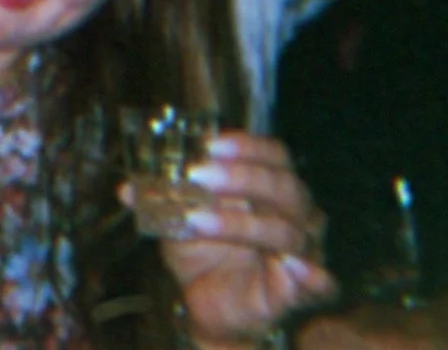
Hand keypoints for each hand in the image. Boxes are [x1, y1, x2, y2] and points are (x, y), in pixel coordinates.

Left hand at [146, 131, 339, 346]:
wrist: (207, 302)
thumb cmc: (201, 251)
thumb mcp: (175, 220)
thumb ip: (158, 200)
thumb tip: (128, 189)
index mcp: (269, 188)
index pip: (274, 156)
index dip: (247, 147)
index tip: (209, 146)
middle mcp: (295, 215)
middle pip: (284, 188)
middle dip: (241, 178)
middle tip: (200, 177)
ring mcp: (303, 252)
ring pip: (287, 231)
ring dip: (242, 224)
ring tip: (198, 220)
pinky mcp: (301, 291)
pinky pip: (319, 282)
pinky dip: (310, 275)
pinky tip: (292, 267)